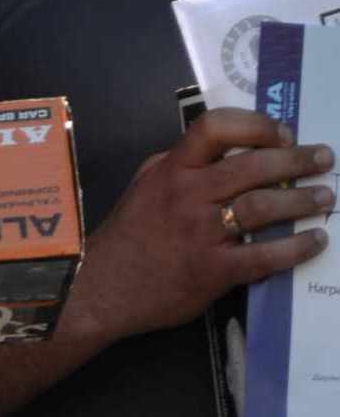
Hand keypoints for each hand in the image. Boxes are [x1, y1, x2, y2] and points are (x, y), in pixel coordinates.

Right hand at [63, 106, 333, 351]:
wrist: (99, 291)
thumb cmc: (126, 238)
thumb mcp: (143, 186)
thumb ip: (178, 166)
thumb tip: (221, 151)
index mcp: (171, 169)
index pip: (216, 128)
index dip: (257, 125)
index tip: (283, 133)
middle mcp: (187, 195)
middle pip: (253, 165)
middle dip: (298, 159)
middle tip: (325, 160)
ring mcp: (200, 233)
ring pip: (264, 206)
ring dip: (303, 200)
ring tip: (325, 198)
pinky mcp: (211, 271)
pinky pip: (264, 255)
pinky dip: (296, 247)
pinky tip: (315, 241)